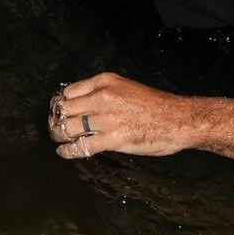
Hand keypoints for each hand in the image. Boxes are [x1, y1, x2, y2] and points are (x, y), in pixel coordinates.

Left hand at [48, 72, 193, 159]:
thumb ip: (103, 92)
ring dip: (59, 134)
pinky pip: (82, 146)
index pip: (68, 91)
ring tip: (58, 138)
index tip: (57, 110)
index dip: (59, 103)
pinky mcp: (113, 139)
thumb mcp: (125, 87)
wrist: (178, 119)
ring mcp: (106, 119)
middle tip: (55, 125)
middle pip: (64, 108)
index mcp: (103, 82)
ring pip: (69, 126)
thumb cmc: (155, 105)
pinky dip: (68, 150)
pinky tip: (64, 152)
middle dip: (56, 118)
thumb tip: (83, 103)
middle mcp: (101, 97)